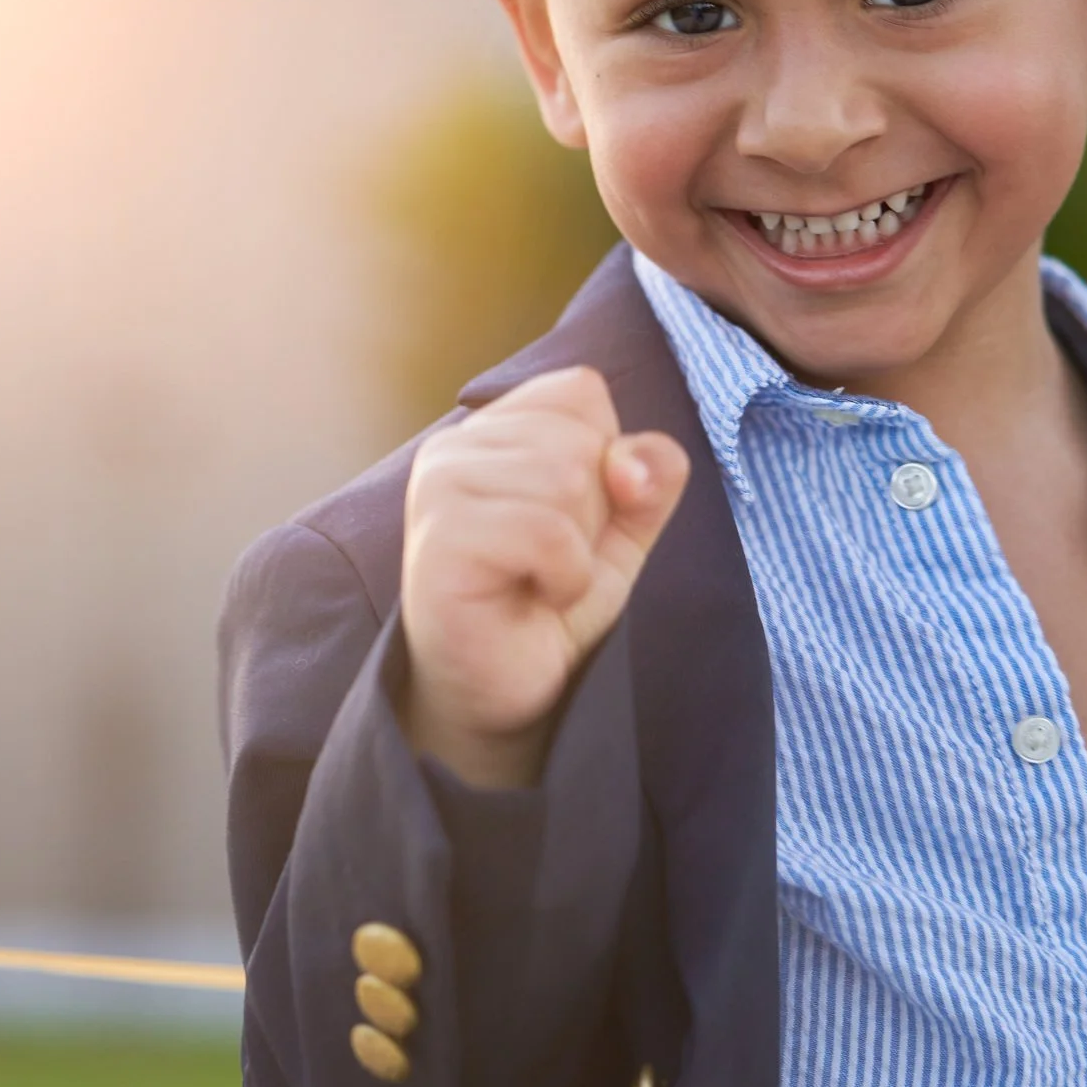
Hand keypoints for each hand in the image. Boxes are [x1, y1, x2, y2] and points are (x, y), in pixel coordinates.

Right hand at [399, 366, 689, 787]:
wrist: (502, 695)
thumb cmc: (549, 605)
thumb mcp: (621, 532)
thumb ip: (648, 477)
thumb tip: (636, 458)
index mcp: (492, 430)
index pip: (580, 392)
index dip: (606, 458)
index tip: (571, 520)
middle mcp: (454, 446)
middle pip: (580, 438)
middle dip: (593, 514)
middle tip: (549, 563)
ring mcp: (438, 488)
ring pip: (565, 479)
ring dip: (577, 551)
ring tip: (537, 580)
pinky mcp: (439, 540)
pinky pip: (546, 531)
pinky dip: (564, 577)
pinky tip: (533, 598)